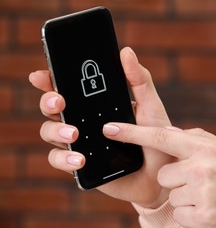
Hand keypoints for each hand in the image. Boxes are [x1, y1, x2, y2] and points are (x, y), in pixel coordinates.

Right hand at [29, 47, 172, 207]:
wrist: (162, 176)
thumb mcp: (151, 107)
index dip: (51, 79)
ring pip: (50, 133)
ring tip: (73, 134)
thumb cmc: (157, 139)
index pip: (69, 88)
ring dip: (55, 131)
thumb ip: (140, 81)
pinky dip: (64, 159)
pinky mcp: (81, 166)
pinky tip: (79, 160)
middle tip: (59, 102)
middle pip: (53, 108)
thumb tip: (126, 51)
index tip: (42, 75)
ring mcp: (80, 144)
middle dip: (49, 102)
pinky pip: (61, 161)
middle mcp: (84, 122)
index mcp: (97, 105)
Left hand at [103, 123, 215, 227]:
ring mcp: (202, 193)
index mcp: (206, 147)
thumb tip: (171, 134)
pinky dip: (192, 214)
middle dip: (178, 179)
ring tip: (213, 196)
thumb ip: (197, 140)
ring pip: (173, 195)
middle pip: (165, 174)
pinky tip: (213, 209)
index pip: (161, 136)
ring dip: (187, 197)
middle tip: (204, 182)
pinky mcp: (203, 217)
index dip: (132, 132)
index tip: (109, 128)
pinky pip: (180, 214)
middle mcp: (201, 167)